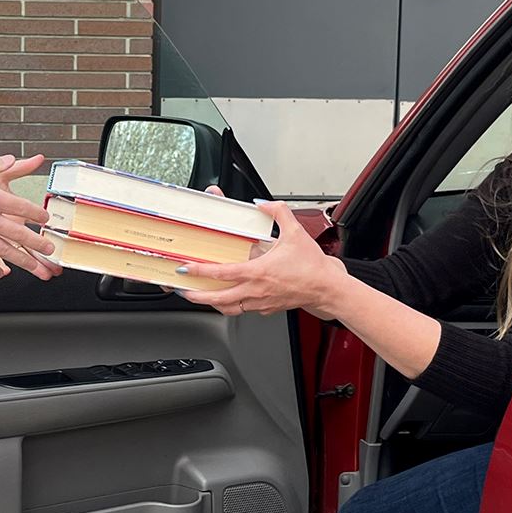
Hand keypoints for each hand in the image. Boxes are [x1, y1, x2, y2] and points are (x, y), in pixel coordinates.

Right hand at [0, 153, 59, 279]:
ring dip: (26, 262)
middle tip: (51, 250)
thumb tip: (11, 160)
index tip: (45, 220)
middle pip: (21, 234)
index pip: (23, 208)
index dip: (38, 215)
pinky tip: (2, 274)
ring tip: (38, 268)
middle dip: (40, 243)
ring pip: (7, 252)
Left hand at [177, 199, 344, 315]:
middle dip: (197, 296)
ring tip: (200, 297)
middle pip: (218, 299)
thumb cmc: (312, 266)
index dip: (201, 271)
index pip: (222, 273)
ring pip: (229, 308)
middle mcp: (256, 291)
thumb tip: (263, 203)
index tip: (186, 268)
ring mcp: (260, 303)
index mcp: (258, 272)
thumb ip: (278, 213)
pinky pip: (243, 309)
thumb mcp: (295, 232)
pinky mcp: (267, 309)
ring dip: (212, 304)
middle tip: (183, 290)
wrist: (327, 289)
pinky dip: (231, 306)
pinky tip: (227, 299)